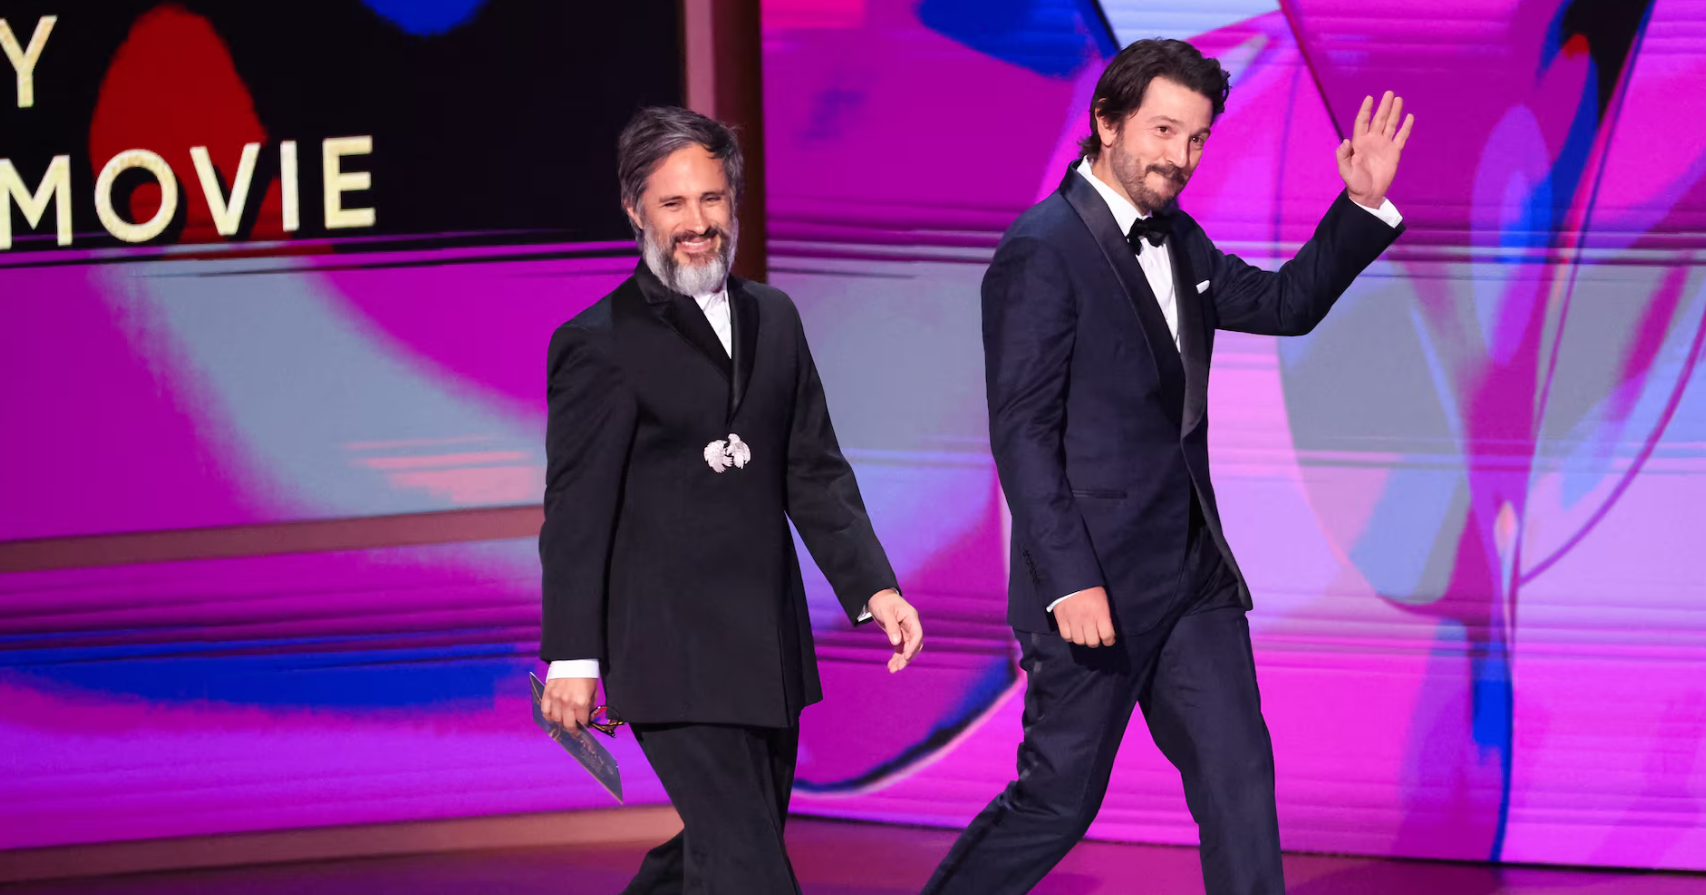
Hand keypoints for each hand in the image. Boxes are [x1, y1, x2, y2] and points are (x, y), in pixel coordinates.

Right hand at [541, 676, 597, 730]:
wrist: (574, 658)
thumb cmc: (586, 674)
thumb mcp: (594, 690)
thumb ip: (590, 705)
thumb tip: (587, 716)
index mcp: (581, 702)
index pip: (582, 722)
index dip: (584, 725)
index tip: (584, 726)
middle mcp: (568, 703)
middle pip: (568, 724)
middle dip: (572, 730)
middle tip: (574, 731)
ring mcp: (556, 699)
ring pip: (556, 719)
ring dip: (560, 723)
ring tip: (564, 723)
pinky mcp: (548, 693)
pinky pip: (545, 711)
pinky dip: (548, 716)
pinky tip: (553, 717)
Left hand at [868, 589, 922, 671]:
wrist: (878, 597)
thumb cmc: (883, 602)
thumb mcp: (886, 613)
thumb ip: (892, 627)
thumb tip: (896, 643)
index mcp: (911, 617)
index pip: (917, 634)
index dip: (913, 646)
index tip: (905, 657)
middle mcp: (911, 625)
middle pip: (914, 644)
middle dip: (907, 657)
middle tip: (898, 667)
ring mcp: (906, 631)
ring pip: (907, 649)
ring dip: (901, 660)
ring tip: (893, 670)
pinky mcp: (899, 635)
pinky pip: (900, 649)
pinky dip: (896, 657)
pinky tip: (891, 665)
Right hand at [1054, 586, 1114, 646]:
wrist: (1070, 576)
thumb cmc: (1090, 587)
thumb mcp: (1103, 599)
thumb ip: (1105, 615)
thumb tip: (1107, 629)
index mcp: (1100, 613)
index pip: (1107, 635)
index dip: (1109, 640)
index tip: (1108, 639)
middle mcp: (1087, 619)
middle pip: (1092, 642)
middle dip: (1095, 640)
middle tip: (1094, 636)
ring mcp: (1073, 620)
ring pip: (1079, 641)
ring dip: (1082, 639)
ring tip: (1083, 633)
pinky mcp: (1061, 619)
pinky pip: (1066, 636)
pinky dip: (1070, 636)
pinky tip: (1072, 631)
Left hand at [1336, 90, 1413, 208]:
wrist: (1368, 194)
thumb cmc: (1354, 183)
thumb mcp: (1345, 170)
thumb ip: (1342, 156)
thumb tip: (1345, 141)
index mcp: (1359, 143)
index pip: (1362, 122)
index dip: (1366, 110)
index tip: (1369, 98)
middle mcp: (1372, 141)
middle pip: (1379, 119)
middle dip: (1384, 106)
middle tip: (1389, 93)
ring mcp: (1384, 145)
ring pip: (1390, 125)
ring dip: (1394, 113)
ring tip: (1398, 99)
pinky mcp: (1394, 152)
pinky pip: (1401, 137)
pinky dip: (1405, 127)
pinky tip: (1409, 117)